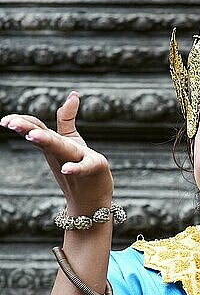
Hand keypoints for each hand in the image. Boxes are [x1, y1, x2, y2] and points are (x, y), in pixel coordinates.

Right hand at [0, 91, 113, 211]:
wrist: (91, 200)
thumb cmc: (78, 165)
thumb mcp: (70, 140)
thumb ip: (67, 118)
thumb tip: (73, 94)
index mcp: (54, 143)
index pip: (35, 128)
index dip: (21, 122)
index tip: (3, 121)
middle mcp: (62, 152)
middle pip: (44, 137)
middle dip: (27, 129)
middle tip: (10, 123)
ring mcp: (76, 159)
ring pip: (60, 148)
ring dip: (47, 141)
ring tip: (33, 136)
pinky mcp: (95, 168)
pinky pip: (84, 167)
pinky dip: (75, 167)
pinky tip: (68, 169)